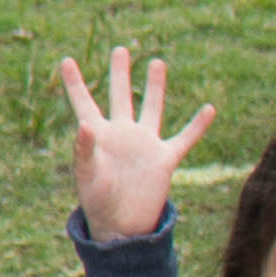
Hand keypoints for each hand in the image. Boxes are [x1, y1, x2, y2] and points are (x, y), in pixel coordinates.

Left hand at [54, 45, 215, 244]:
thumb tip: (84, 124)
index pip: (83, 103)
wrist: (122, 227)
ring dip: (155, 87)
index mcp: (97, 136)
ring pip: (152, 109)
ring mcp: (144, 144)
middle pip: (119, 96)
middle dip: (119, 74)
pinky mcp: (164, 159)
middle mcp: (121, 135)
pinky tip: (209, 108)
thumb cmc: (98, 202)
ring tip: (157, 63)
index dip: (75, 83)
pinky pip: (185, 138)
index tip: (66, 60)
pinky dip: (198, 125)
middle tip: (120, 49)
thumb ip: (85, 150)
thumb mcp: (87, 175)